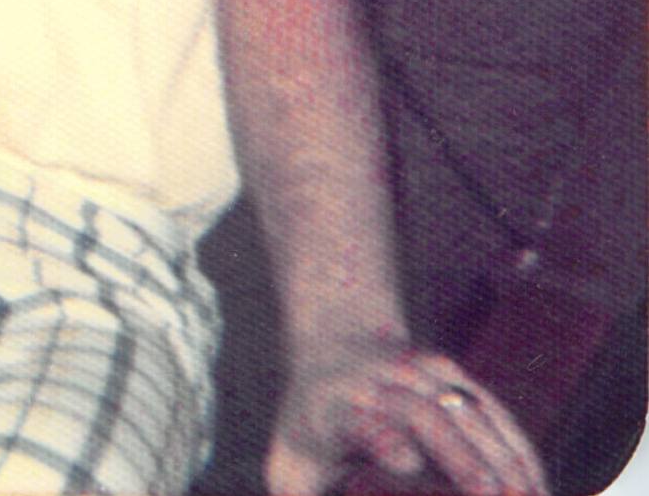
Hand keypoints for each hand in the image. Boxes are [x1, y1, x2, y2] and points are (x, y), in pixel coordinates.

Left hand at [267, 339, 548, 495]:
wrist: (335, 348)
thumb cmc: (312, 427)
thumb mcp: (290, 465)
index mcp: (333, 409)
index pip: (359, 421)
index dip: (382, 438)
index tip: (403, 460)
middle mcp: (376, 383)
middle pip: (424, 416)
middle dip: (462, 457)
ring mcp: (416, 371)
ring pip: (466, 411)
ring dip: (504, 458)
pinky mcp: (449, 371)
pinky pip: (490, 409)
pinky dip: (518, 447)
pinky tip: (538, 486)